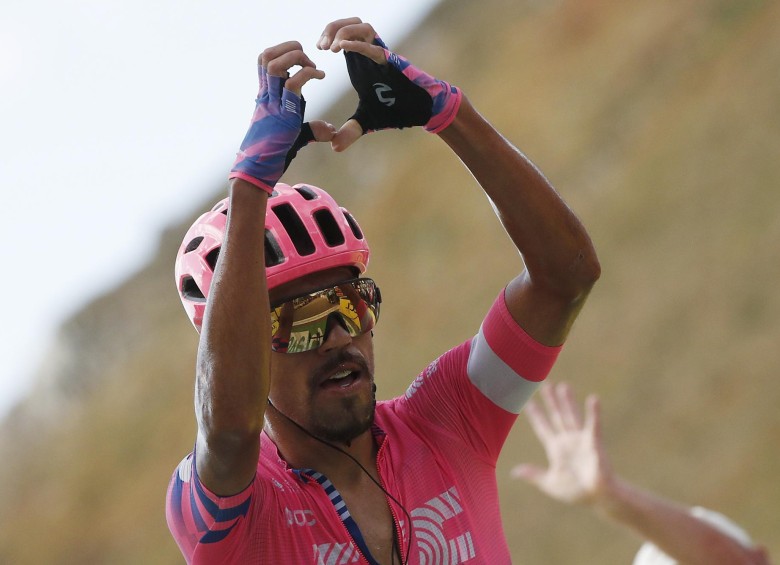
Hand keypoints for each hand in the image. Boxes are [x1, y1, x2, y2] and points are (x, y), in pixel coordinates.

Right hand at [229, 41, 334, 191]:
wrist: (256, 170)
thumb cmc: (272, 154)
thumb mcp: (294, 135)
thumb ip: (311, 129)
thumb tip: (330, 131)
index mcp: (265, 95)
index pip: (264, 60)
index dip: (282, 51)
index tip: (301, 61)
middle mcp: (266, 95)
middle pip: (267, 56)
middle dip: (290, 49)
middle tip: (309, 60)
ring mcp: (272, 104)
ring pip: (275, 65)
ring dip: (297, 58)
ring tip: (313, 67)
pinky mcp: (282, 115)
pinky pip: (292, 84)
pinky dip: (309, 74)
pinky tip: (321, 76)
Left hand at [317, 18, 461, 151]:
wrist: (420, 111)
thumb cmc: (396, 110)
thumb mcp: (366, 121)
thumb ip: (350, 131)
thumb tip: (334, 147)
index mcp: (361, 61)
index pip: (342, 35)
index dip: (327, 36)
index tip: (316, 51)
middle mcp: (370, 53)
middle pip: (350, 22)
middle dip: (332, 27)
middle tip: (321, 46)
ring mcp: (382, 54)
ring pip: (362, 25)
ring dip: (344, 31)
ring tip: (331, 48)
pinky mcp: (392, 61)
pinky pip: (374, 45)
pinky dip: (357, 44)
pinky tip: (342, 48)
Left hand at [511, 382, 613, 504]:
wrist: (598, 498)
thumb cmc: (576, 492)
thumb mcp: (550, 483)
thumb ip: (534, 475)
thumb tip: (514, 472)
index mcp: (555, 448)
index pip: (542, 427)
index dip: (535, 414)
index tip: (527, 401)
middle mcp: (567, 440)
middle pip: (556, 416)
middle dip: (550, 401)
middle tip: (544, 383)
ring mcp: (580, 440)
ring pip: (571, 416)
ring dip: (567, 402)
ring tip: (563, 386)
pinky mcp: (594, 443)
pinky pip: (593, 425)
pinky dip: (594, 413)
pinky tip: (593, 399)